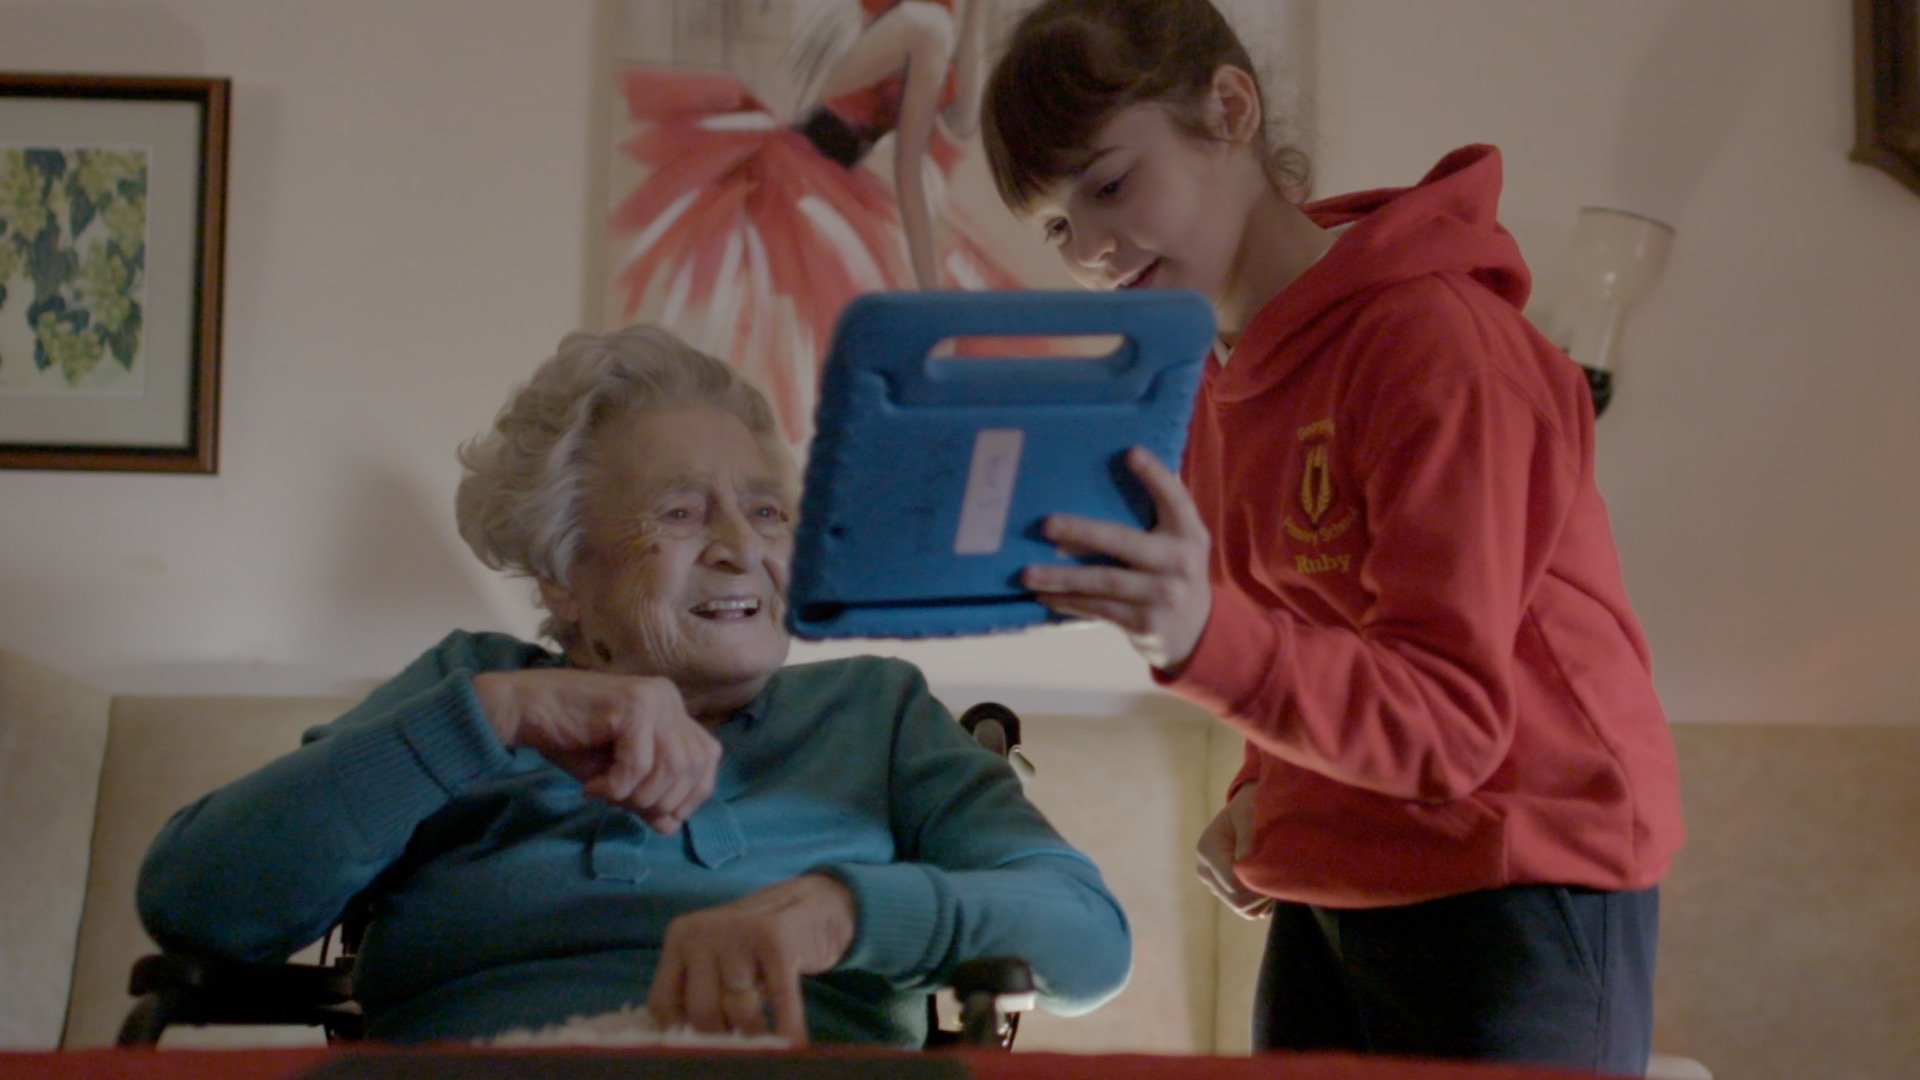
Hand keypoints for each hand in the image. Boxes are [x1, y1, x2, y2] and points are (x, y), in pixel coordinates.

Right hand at [472, 668, 719, 834]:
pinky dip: (616, 787)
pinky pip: (639, 764)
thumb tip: (672, 824)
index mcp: (674, 711)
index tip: (656, 813)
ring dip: (638, 795)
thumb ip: (650, 795)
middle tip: (621, 803)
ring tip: (606, 794)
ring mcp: (654, 698)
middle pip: (695, 765)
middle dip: (661, 798)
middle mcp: (670, 699)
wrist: (524, 711)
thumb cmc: (572, 742)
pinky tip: (591, 787)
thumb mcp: (620, 776)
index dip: (690, 795)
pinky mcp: (632, 704)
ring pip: (672, 766)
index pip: (708, 759)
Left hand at [647, 874, 856, 1044]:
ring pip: (738, 1009)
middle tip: (739, 1039)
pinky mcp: (776, 940)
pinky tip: (793, 1042)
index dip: (680, 1031)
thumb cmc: (757, 943)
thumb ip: (697, 989)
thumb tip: (689, 1041)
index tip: (700, 1044)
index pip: (662, 1002)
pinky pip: (779, 998)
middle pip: (701, 1011)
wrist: (811, 901)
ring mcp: (739, 933)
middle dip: (723, 1035)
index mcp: (681, 937)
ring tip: (765, 1038)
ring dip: (755, 1033)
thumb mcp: (716, 959)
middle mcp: (702, 932)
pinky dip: (787, 1027)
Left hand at [1021, 447, 1212, 671]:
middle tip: (1046, 525)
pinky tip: (1044, 596)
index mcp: (1188, 533)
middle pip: (1123, 541)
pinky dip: (1069, 602)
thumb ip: (1161, 511)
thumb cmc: (1175, 570)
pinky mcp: (1145, 623)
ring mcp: (1163, 595)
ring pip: (1103, 581)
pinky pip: (1099, 608)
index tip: (1130, 453)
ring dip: (1061, 578)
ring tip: (1028, 574)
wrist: (1198, 629)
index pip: (1175, 498)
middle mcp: (1179, 562)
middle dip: (1081, 532)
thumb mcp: (1181, 539)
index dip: (1155, 475)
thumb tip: (1126, 460)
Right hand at [1196, 782, 1271, 918]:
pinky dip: (1263, 902)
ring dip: (1265, 897)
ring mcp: (1214, 883)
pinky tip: (1269, 882)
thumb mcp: (1251, 816)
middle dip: (1263, 891)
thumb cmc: (1252, 807)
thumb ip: (1249, 842)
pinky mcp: (1225, 892)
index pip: (1234, 884)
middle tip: (1280, 872)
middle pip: (1238, 900)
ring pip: (1244, 909)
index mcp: (1207, 850)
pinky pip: (1248, 911)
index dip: (1259, 883)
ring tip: (1275, 874)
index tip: (1278, 868)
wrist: (1248, 810)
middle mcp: (1205, 870)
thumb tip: (1249, 870)